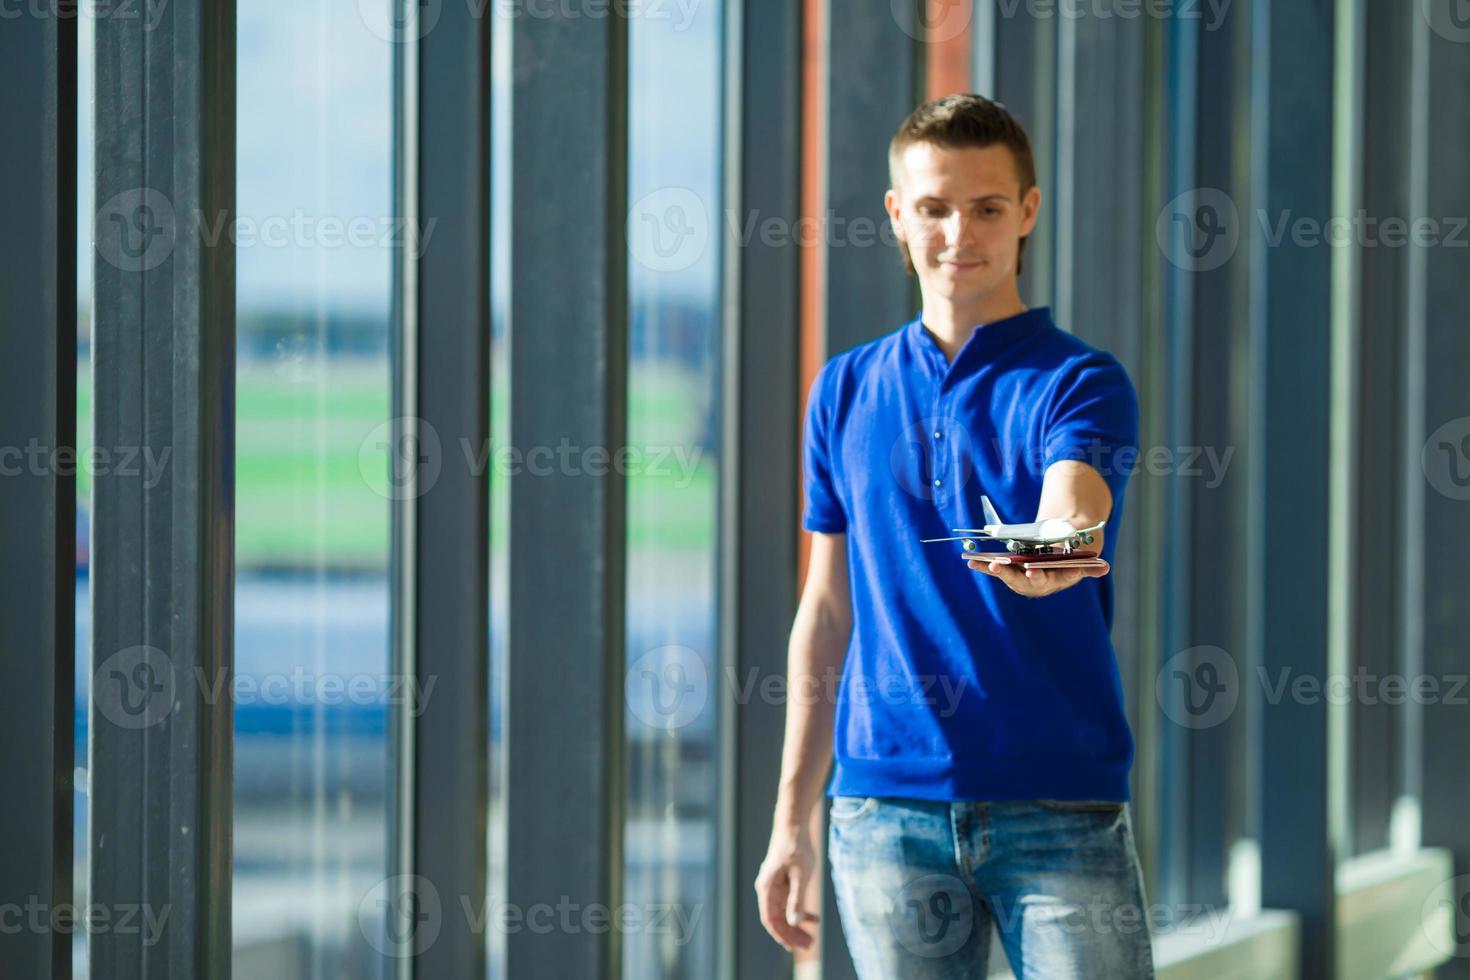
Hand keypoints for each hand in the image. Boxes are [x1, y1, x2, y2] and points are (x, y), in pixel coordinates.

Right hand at [754, 826, 820, 950]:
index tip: (796, 948)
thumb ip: (797, 898)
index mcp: (767, 888)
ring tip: (812, 937)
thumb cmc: (796, 847)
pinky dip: (799, 912)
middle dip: (792, 934)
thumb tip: (794, 921)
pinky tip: (814, 918)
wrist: (794, 824)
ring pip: (783, 913)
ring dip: (796, 926)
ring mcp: (774, 886)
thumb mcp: (800, 875)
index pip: (771, 920)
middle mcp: (767, 889)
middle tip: (810, 945)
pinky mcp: (783, 882)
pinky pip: (788, 903)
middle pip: (777, 919)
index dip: (783, 936)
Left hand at [969, 556, 1109, 597]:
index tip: (1058, 570)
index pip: (1062, 578)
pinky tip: (971, 562)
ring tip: (991, 564)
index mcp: (1061, 578)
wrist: (1057, 552)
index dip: (1060, 574)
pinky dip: (984, 566)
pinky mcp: (1010, 573)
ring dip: (1000, 571)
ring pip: (1012, 577)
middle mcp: (1042, 582)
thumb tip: (1104, 568)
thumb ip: (1089, 563)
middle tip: (1019, 569)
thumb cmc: (1071, 553)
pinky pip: (997, 570)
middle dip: (1023, 575)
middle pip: (1032, 581)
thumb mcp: (1082, 554)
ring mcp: (1024, 578)